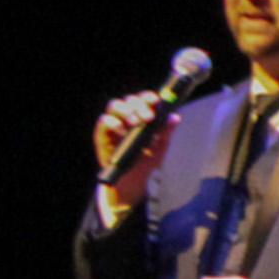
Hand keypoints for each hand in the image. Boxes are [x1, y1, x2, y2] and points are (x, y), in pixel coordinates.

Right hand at [93, 91, 173, 206]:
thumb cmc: (147, 160)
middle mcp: (126, 117)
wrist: (134, 181)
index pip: (142, 100)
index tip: (156, 100)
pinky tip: (121, 129)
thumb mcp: (161, 146)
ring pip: (114, 106)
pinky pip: (103, 122)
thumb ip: (167, 131)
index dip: (148, 97)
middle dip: (139, 105)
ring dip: (126, 110)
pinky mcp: (102, 136)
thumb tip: (175, 117)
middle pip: (128, 100)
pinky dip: (111, 122)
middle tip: (149, 117)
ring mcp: (113, 125)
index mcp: (141, 116)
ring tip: (136, 122)